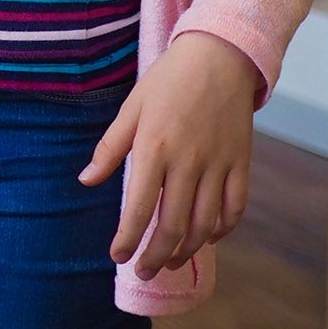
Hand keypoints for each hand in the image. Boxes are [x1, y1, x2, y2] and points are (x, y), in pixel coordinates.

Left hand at [79, 31, 258, 279]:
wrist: (220, 56)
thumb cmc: (168, 80)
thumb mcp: (132, 107)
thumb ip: (110, 148)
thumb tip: (86, 181)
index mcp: (155, 148)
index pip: (138, 206)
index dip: (128, 238)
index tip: (117, 257)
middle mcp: (188, 162)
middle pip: (174, 225)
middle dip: (155, 255)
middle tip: (143, 271)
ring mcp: (219, 165)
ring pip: (205, 224)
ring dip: (187, 250)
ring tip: (169, 260)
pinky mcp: (241, 164)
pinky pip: (234, 209)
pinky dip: (221, 230)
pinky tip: (207, 237)